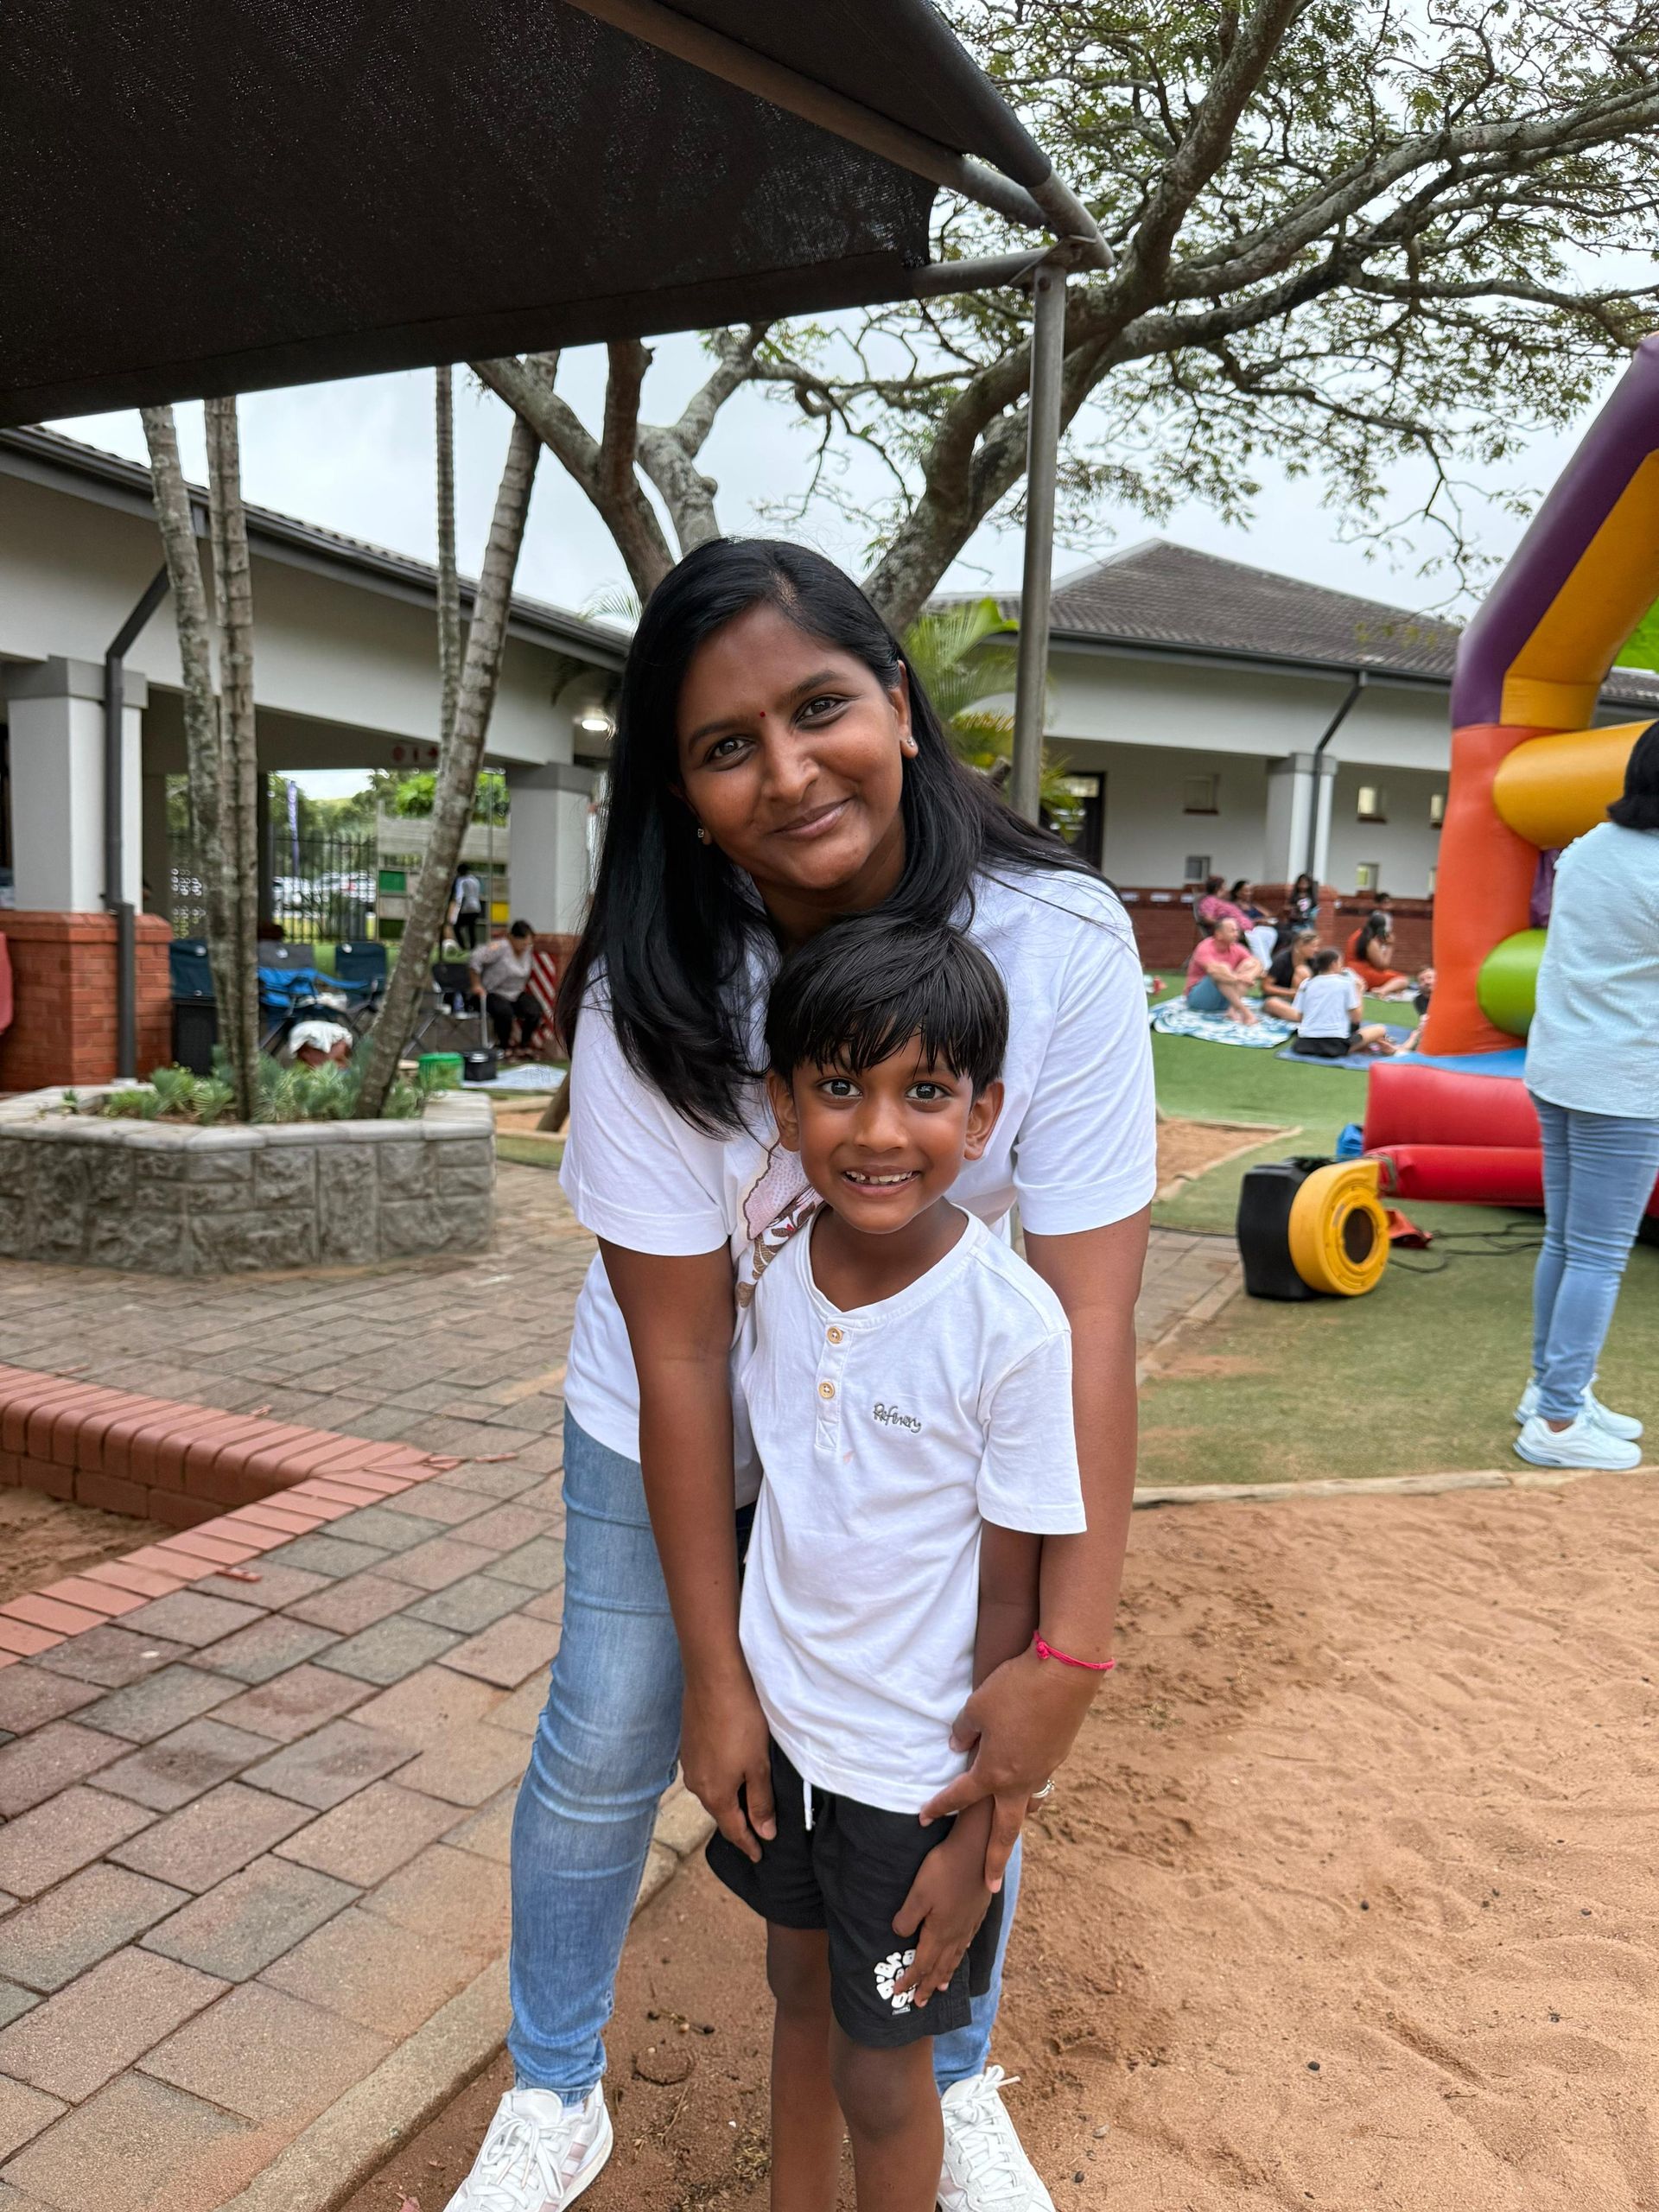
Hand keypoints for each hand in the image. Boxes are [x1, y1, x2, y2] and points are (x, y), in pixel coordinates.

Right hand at [680, 1669, 775, 1861]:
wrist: (713, 1678)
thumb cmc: (741, 1721)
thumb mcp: (759, 1765)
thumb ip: (761, 1801)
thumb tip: (765, 1833)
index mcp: (715, 1794)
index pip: (734, 1830)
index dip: (748, 1844)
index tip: (759, 1856)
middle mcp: (697, 1784)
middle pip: (721, 1811)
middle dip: (738, 1822)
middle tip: (757, 1832)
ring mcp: (689, 1763)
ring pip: (712, 1791)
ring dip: (729, 1798)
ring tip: (746, 1802)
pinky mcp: (689, 1744)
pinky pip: (706, 1772)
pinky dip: (721, 1778)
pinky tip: (732, 1769)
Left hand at [890, 1824, 992, 2007]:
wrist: (978, 1850)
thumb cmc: (944, 1869)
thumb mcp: (918, 1892)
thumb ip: (907, 1917)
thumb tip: (899, 1935)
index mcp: (939, 1933)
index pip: (921, 1964)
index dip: (909, 1980)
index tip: (898, 1993)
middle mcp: (956, 1934)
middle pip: (940, 1967)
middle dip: (928, 1986)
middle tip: (920, 2003)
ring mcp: (968, 1925)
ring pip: (955, 1957)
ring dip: (946, 1974)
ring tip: (942, 1987)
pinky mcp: (977, 1913)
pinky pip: (966, 1944)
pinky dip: (960, 1956)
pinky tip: (960, 1953)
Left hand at [918, 1643, 1099, 1887]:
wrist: (1066, 1673)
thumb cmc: (1015, 1688)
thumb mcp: (978, 1707)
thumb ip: (964, 1732)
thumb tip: (959, 1748)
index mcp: (995, 1773)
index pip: (960, 1797)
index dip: (938, 1806)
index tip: (922, 1819)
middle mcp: (1021, 1780)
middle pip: (1005, 1830)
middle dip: (995, 1858)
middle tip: (989, 1884)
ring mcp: (1044, 1769)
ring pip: (1027, 1803)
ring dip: (1017, 1818)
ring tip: (1009, 1830)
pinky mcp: (1059, 1754)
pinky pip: (1039, 1778)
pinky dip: (1029, 1786)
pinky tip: (1026, 1777)